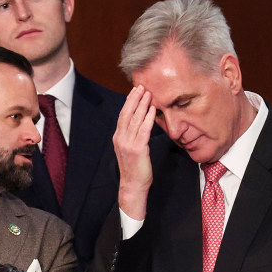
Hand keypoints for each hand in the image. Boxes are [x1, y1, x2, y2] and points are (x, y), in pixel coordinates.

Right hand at [113, 85, 155, 220]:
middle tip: (141, 86)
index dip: (129, 102)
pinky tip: (153, 110)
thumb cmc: (135, 168)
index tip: (135, 91)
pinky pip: (144, 130)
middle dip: (134, 98)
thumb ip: (132, 136)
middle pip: (127, 113)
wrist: (132, 185)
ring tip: (148, 93)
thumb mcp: (131, 149)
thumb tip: (140, 124)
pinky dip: (148, 118)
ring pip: (135, 119)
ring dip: (142, 105)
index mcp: (118, 137)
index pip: (123, 115)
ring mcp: (128, 143)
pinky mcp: (137, 149)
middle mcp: (121, 138)